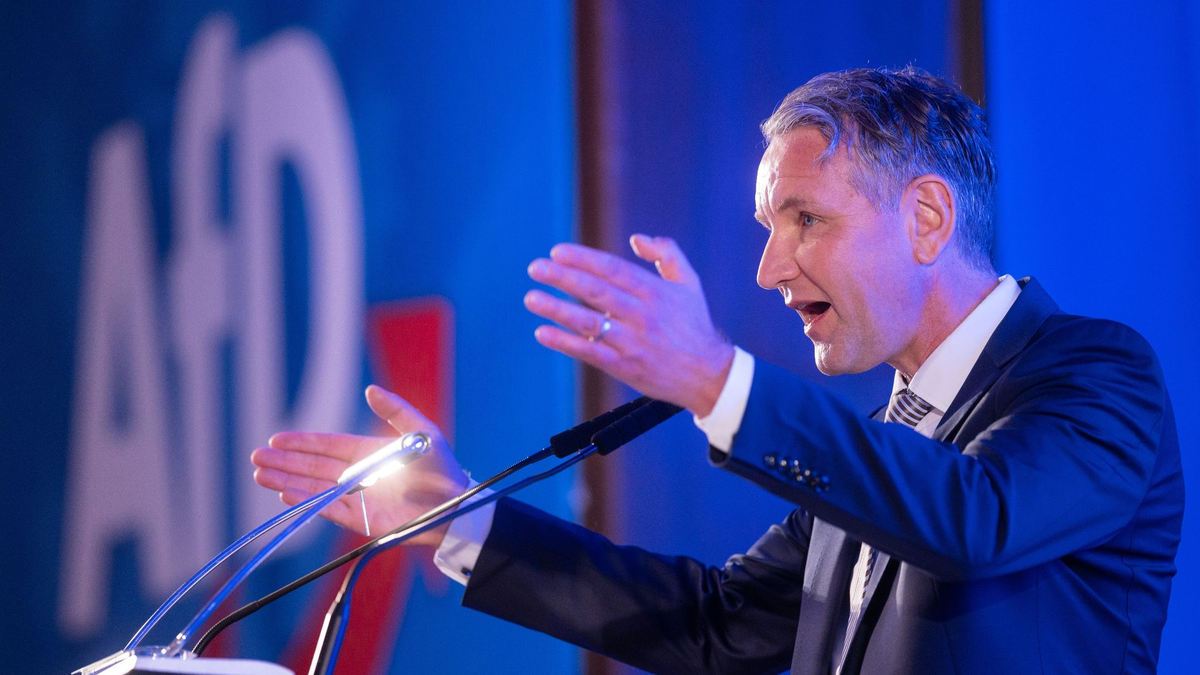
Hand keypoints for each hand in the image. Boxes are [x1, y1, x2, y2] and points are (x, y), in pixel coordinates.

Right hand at [251, 385, 468, 546]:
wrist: (456, 504)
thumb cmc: (441, 467)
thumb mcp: (420, 432)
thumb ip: (395, 410)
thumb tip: (370, 389)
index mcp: (368, 453)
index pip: (327, 446)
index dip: (301, 443)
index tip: (276, 440)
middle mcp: (358, 476)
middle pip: (313, 467)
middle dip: (285, 462)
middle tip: (256, 458)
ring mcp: (358, 498)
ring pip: (314, 489)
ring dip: (287, 481)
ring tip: (260, 475)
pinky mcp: (363, 520)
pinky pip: (330, 510)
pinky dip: (308, 502)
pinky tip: (286, 493)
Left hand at [525, 234, 734, 415]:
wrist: (707, 375)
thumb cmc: (694, 324)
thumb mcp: (689, 283)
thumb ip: (667, 253)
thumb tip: (636, 238)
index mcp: (656, 292)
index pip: (613, 270)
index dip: (584, 259)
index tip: (557, 252)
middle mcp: (644, 316)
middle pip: (597, 292)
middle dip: (563, 278)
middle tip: (536, 268)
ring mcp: (633, 343)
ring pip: (589, 323)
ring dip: (557, 309)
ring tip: (531, 298)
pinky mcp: (625, 367)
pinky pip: (590, 353)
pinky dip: (565, 343)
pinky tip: (542, 332)